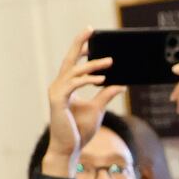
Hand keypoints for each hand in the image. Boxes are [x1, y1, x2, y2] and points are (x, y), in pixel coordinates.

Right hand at [44, 29, 126, 167]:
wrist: (69, 149)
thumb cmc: (80, 131)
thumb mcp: (98, 109)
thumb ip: (106, 95)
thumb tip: (121, 84)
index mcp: (66, 86)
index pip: (73, 63)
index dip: (81, 49)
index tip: (92, 37)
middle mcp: (59, 86)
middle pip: (69, 59)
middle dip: (79, 43)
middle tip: (91, 30)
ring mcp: (57, 92)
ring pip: (75, 71)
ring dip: (92, 65)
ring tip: (110, 61)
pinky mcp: (58, 101)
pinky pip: (74, 84)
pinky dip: (88, 80)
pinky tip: (102, 80)